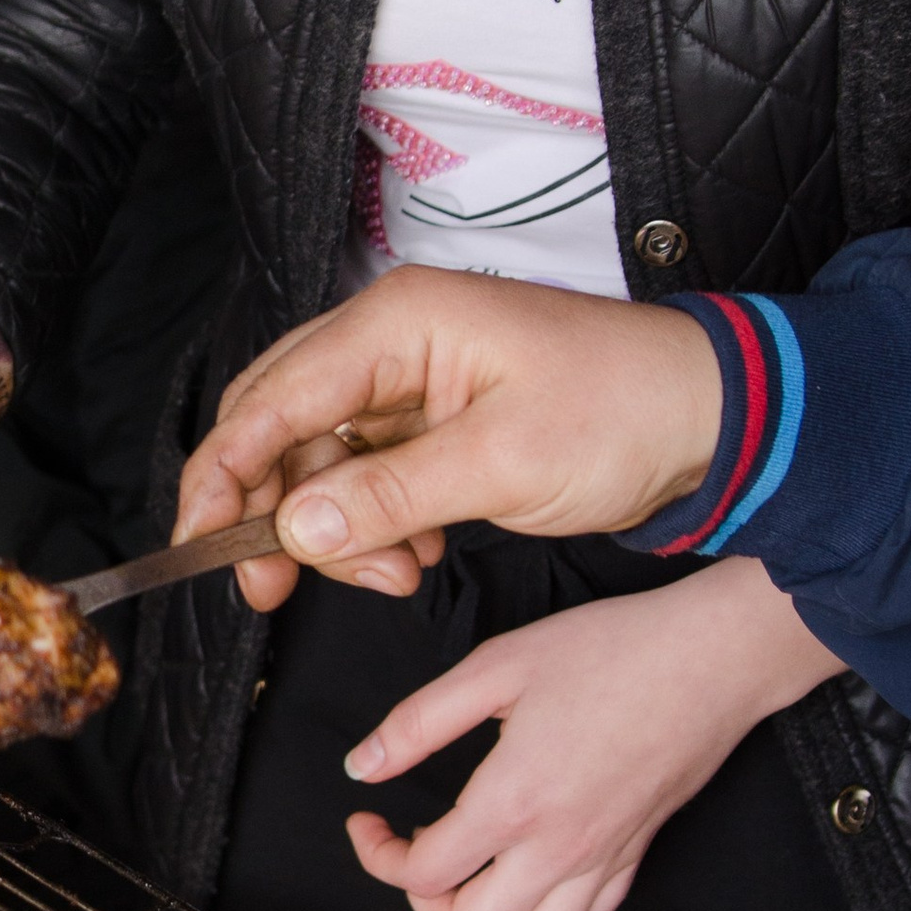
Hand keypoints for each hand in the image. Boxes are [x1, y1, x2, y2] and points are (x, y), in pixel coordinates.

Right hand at [176, 270, 726, 604]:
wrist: (713, 421)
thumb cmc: (626, 413)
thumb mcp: (505, 464)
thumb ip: (389, 496)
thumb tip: (296, 530)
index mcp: (398, 323)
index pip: (272, 399)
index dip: (223, 475)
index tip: (198, 545)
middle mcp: (389, 341)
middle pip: (277, 427)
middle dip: (272, 513)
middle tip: (275, 588)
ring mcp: (408, 382)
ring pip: (317, 464)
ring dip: (336, 532)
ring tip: (398, 575)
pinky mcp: (430, 424)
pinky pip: (363, 480)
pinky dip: (373, 528)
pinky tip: (416, 555)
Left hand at [346, 562, 842, 910]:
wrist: (715, 657)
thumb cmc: (610, 649)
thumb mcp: (497, 665)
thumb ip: (418, 722)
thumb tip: (362, 767)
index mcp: (512, 802)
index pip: (420, 875)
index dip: (377, 854)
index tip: (369, 818)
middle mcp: (557, 850)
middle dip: (426, 904)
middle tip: (422, 848)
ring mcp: (603, 861)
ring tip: (479, 863)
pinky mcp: (638, 856)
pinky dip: (554, 905)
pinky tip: (538, 853)